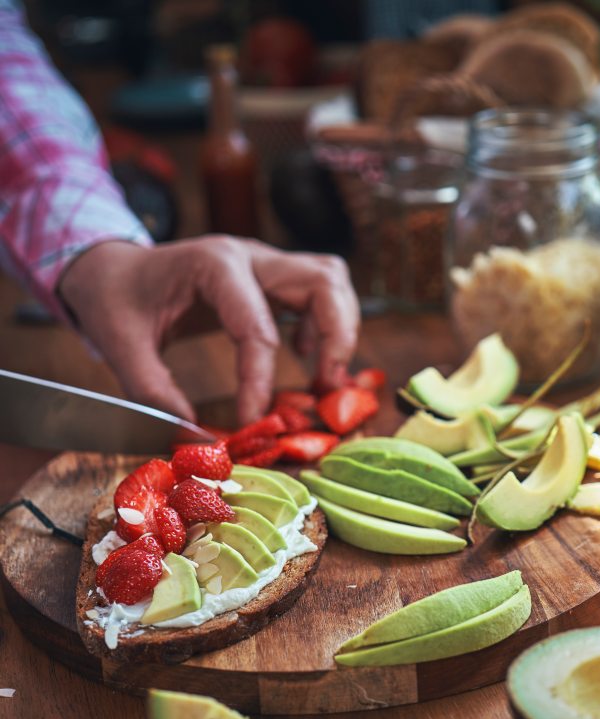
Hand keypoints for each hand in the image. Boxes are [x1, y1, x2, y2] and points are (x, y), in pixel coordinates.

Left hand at [58, 236, 359, 423]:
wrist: (114, 267)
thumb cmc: (116, 298)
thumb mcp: (120, 345)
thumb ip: (154, 392)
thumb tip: (198, 438)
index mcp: (212, 264)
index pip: (256, 326)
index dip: (259, 380)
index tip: (252, 420)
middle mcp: (249, 255)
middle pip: (323, 281)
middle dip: (337, 339)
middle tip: (326, 389)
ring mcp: (265, 262)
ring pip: (331, 279)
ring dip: (340, 328)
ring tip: (324, 375)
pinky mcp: (272, 277)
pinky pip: (319, 290)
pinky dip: (326, 322)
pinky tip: (303, 351)